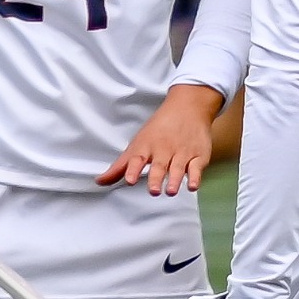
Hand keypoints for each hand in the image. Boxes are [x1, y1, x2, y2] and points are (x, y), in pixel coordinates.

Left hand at [97, 83, 223, 195]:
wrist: (188, 107)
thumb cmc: (159, 129)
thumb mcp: (138, 144)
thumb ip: (120, 166)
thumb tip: (99, 182)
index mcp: (147, 147)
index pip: (138, 158)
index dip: (133, 169)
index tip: (130, 180)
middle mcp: (164, 150)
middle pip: (159, 165)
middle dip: (156, 177)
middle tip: (153, 191)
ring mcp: (182, 152)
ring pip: (178, 167)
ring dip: (175, 179)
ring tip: (171, 191)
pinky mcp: (199, 155)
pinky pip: (197, 167)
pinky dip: (196, 176)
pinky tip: (192, 186)